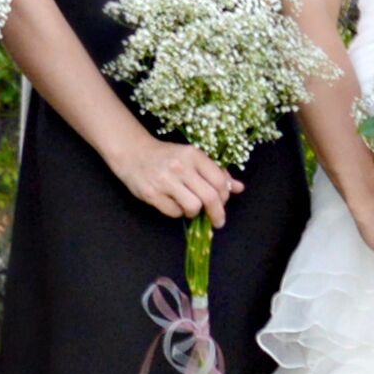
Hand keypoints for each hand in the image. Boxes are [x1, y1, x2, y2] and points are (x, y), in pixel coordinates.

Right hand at [111, 132, 239, 227]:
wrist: (134, 153)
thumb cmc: (168, 156)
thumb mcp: (193, 158)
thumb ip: (216, 172)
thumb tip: (239, 187)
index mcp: (194, 155)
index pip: (219, 181)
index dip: (225, 196)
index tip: (223, 203)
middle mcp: (180, 166)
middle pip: (210, 197)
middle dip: (217, 213)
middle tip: (217, 221)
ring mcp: (165, 180)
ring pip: (193, 207)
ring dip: (194, 212)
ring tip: (189, 206)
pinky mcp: (151, 193)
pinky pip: (174, 212)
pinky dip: (177, 212)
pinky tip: (173, 203)